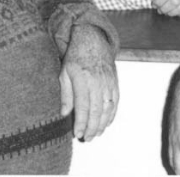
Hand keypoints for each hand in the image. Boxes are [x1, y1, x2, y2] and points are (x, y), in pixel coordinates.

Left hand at [59, 26, 118, 140]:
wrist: (93, 40)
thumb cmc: (76, 58)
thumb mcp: (64, 73)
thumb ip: (65, 94)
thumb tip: (65, 114)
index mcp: (83, 79)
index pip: (83, 107)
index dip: (82, 123)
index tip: (78, 134)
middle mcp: (97, 81)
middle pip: (97, 110)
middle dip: (93, 128)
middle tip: (88, 139)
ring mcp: (108, 81)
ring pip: (108, 108)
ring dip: (103, 124)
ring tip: (97, 134)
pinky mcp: (114, 81)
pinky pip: (115, 101)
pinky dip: (112, 114)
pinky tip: (107, 123)